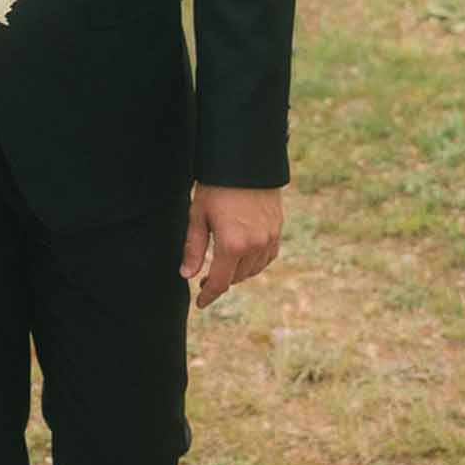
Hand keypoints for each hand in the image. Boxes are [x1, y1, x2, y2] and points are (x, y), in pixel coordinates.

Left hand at [181, 184, 282, 309]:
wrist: (246, 162)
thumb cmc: (216, 186)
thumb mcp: (198, 215)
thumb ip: (193, 248)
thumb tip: (187, 275)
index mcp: (232, 245)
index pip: (220, 282)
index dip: (208, 296)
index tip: (200, 303)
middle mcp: (254, 246)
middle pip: (236, 278)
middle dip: (221, 280)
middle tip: (206, 277)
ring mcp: (269, 239)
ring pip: (253, 270)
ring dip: (238, 272)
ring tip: (223, 265)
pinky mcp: (277, 231)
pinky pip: (267, 257)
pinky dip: (254, 262)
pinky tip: (243, 256)